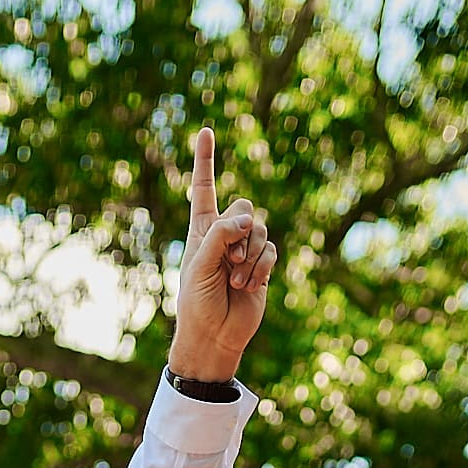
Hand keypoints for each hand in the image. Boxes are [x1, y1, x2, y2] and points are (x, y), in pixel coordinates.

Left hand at [168, 127, 275, 382]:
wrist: (214, 336)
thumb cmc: (197, 302)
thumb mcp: (200, 264)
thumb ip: (221, 234)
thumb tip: (249, 218)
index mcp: (202, 229)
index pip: (204, 188)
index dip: (205, 160)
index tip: (206, 131)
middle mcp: (225, 234)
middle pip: (244, 205)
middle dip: (239, 229)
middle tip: (229, 259)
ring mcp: (246, 250)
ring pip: (260, 229)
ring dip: (249, 254)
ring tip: (235, 279)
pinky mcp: (263, 267)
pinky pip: (271, 250)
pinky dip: (260, 267)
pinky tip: (248, 285)